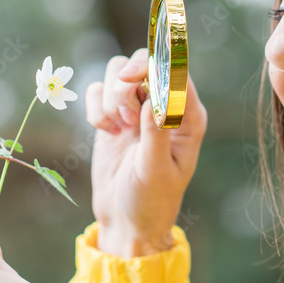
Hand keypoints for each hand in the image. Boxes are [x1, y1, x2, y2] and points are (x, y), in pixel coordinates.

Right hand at [84, 48, 206, 256]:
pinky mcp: (113, 115)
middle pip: (144, 62)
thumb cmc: (151, 200)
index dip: (154, 64)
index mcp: (188, 116)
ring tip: (119, 128)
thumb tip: (155, 95)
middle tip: (124, 116)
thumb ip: (156, 131)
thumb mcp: (155, 169)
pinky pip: (98, 89)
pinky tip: (106, 132)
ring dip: (111, 97)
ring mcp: (137, 108)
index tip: (131, 75)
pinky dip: (95, 107)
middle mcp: (164, 105)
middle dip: (127, 82)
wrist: (125, 221)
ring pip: (117, 71)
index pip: (176, 71)